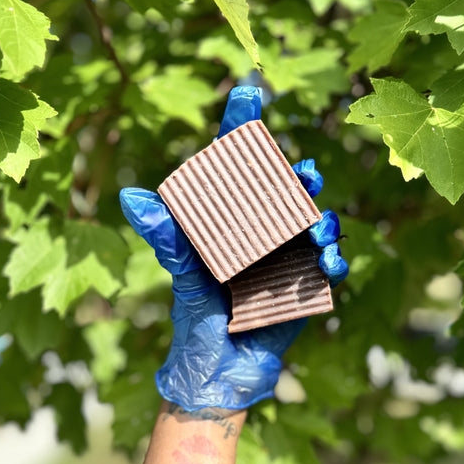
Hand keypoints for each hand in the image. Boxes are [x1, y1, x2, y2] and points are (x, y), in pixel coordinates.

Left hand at [120, 86, 347, 410]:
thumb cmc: (195, 318)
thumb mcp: (183, 274)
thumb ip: (166, 237)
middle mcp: (261, 233)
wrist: (219, 372)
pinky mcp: (306, 286)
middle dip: (300, 177)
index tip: (247, 91)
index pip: (235, 167)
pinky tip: (328, 263)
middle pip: (286, 190)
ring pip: (314, 223)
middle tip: (305, 175)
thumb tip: (130, 197)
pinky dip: (333, 259)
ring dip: (323, 220)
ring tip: (317, 232)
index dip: (242, 127)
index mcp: (229, 222)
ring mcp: (287, 257)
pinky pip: (329, 265)